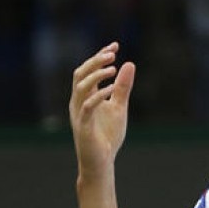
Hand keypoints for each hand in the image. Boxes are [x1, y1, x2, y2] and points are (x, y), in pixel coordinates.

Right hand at [69, 42, 135, 178]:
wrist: (101, 162)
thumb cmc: (107, 135)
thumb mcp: (119, 107)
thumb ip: (122, 87)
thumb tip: (129, 64)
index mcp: (85, 96)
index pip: (88, 70)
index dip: (99, 56)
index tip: (115, 45)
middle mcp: (78, 102)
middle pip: (80, 74)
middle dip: (95, 61)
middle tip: (112, 53)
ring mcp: (79, 114)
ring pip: (81, 87)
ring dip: (97, 75)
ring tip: (113, 67)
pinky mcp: (83, 127)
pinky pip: (87, 107)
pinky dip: (98, 95)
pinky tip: (112, 88)